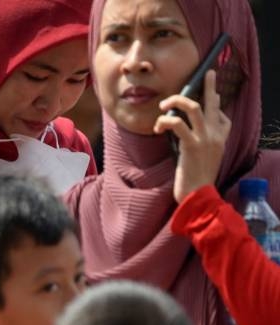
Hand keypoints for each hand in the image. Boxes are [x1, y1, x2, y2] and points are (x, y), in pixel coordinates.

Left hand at [154, 69, 231, 203]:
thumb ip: (200, 141)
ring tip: (163, 105)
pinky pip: (177, 124)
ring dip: (176, 101)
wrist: (198, 195)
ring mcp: (205, 139)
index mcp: (221, 137)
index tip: (206, 97)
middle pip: (212, 104)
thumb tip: (184, 129)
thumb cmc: (196, 178)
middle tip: (206, 74)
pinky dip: (165, 121)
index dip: (213, 103)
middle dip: (209, 86)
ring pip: (193, 108)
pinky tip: (157, 127)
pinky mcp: (192, 145)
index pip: (221, 114)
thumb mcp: (204, 157)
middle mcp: (216, 135)